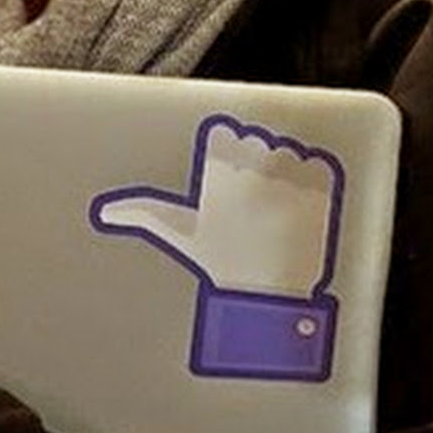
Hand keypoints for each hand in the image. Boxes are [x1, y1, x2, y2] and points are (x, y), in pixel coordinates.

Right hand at [90, 113, 344, 381]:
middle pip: (257, 139)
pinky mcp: (327, 194)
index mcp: (216, 177)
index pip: (224, 133)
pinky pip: (320, 164)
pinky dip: (315, 178)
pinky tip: (301, 204)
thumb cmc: (218, 262)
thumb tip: (105, 210)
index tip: (224, 168)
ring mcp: (293, 182)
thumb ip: (141, 211)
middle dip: (253, 159)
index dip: (225, 148)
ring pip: (288, 149)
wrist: (269, 299)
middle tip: (248, 195)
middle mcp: (255, 175)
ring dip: (284, 170)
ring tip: (274, 204)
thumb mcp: (175, 232)